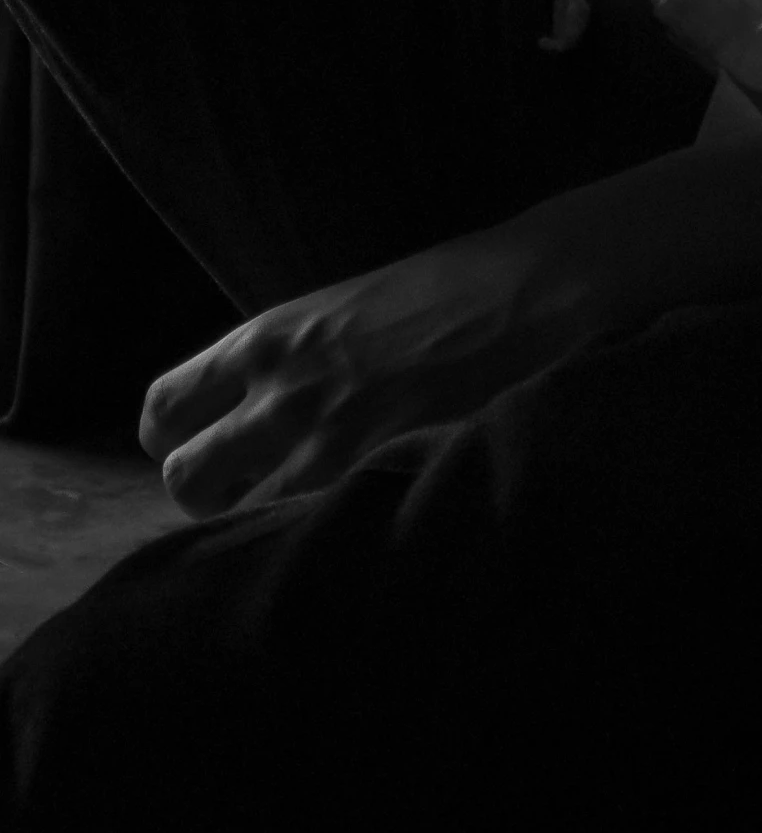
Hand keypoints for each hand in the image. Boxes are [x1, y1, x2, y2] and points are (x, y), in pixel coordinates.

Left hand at [139, 216, 600, 519]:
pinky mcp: (377, 475)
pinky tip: (353, 526)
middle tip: (250, 496)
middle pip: (182, 478)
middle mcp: (281, 390)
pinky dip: (316, 541)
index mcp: (268, 336)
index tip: (202, 450)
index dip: (173, 440)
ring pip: (238, 521)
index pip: (162, 407)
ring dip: (260, 527)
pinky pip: (308, 534)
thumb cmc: (446, 290)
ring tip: (304, 517)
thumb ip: (291, 361)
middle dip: (206, 498)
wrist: (527, 291)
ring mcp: (329, 439)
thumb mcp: (342, 308)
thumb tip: (259, 414)